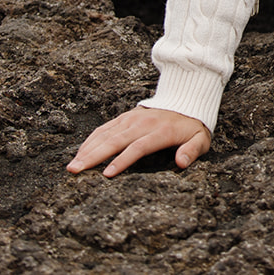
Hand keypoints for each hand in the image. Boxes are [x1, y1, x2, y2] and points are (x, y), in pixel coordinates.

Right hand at [66, 106, 211, 177]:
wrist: (186, 99)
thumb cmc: (193, 126)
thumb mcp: (201, 139)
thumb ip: (192, 150)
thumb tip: (181, 163)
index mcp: (161, 132)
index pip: (138, 147)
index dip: (122, 161)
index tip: (106, 175)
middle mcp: (143, 123)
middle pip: (115, 141)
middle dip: (94, 156)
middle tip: (75, 171)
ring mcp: (132, 119)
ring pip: (106, 134)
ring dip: (87, 149)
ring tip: (72, 166)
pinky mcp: (125, 116)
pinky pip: (105, 128)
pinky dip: (91, 139)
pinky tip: (79, 152)